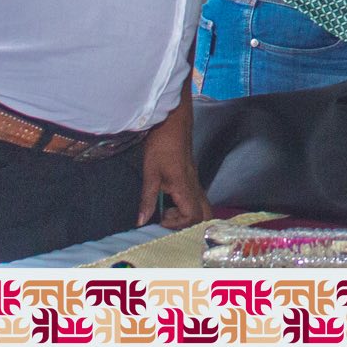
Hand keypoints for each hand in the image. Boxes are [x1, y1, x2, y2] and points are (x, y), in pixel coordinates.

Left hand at [138, 92, 210, 229]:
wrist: (174, 122)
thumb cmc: (162, 144)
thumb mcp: (150, 172)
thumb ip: (147, 198)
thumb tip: (141, 222)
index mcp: (185, 187)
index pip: (193, 216)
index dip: (177, 223)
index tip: (160, 217)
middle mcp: (195, 186)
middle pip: (205, 214)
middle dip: (188, 223)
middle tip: (168, 218)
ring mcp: (195, 181)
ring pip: (202, 206)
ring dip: (186, 214)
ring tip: (166, 210)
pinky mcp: (192, 177)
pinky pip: (196, 198)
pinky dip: (185, 206)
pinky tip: (169, 200)